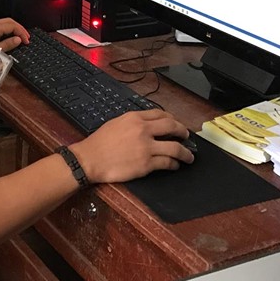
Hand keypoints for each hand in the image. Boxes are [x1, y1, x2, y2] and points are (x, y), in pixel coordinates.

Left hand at [0, 18, 29, 66]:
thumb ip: (7, 44)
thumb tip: (18, 40)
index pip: (13, 25)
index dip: (22, 32)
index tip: (26, 40)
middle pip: (9, 21)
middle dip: (19, 28)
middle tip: (26, 37)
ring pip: (3, 23)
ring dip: (13, 29)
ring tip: (18, 38)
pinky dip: (6, 30)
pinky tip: (7, 38)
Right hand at [70, 110, 193, 183]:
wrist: (90, 159)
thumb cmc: (99, 142)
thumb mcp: (116, 123)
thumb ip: (133, 122)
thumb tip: (147, 125)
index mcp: (135, 118)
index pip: (160, 114)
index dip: (172, 119)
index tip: (176, 124)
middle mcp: (143, 130)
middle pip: (172, 127)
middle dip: (183, 132)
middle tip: (187, 137)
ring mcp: (146, 148)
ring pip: (175, 148)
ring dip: (185, 153)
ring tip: (189, 156)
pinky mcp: (146, 164)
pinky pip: (167, 163)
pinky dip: (174, 164)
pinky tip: (175, 166)